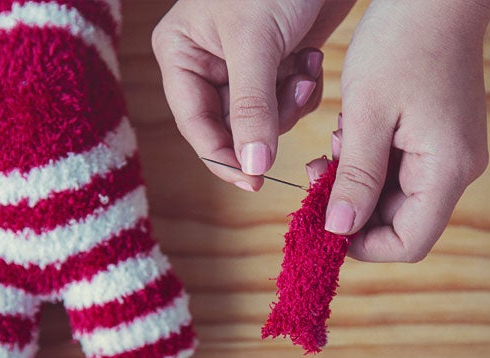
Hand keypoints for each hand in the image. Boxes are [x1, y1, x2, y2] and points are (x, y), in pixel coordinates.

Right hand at [152, 0, 354, 190]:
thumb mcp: (255, 43)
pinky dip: (301, 89)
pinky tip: (308, 59)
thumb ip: (251, 108)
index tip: (251, 183)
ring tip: (301, 68)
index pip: (195, 123)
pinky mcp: (274, 64)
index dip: (222, 157)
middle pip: (230, 126)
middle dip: (266, 120)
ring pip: (262, 119)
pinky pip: (285, 102)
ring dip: (288, 103)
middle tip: (291, 96)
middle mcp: (206, 64)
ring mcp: (242, 66)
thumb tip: (249, 168)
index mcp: (181, 54)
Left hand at [317, 0, 489, 261]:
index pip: (408, 243)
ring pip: (394, 194)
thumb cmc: (401, 44)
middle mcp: (457, 168)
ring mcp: (449, 152)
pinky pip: (399, 167)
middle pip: (399, 220)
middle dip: (352, 206)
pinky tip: (349, 132)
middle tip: (317, 175)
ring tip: (334, 143)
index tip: (323, 227)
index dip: (363, 246)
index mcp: (447, 169)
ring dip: (355, 179)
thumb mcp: (367, 115)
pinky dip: (367, 159)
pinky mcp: (438, 137)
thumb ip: (355, 176)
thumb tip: (340, 229)